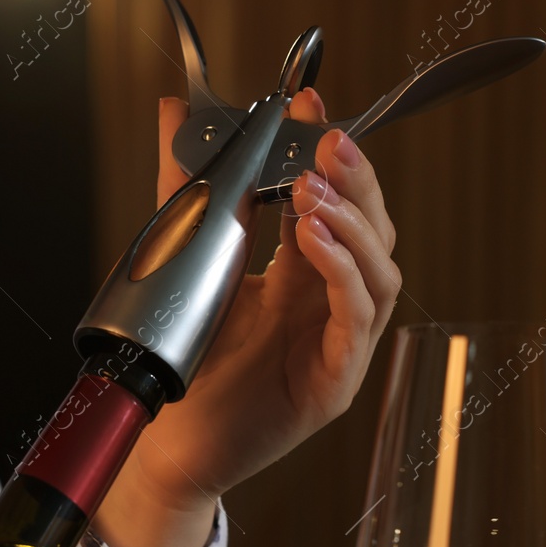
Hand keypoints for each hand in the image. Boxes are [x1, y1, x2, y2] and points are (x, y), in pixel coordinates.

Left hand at [92, 88, 402, 546]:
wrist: (166, 441)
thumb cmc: (187, 360)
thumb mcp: (190, 257)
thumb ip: (187, 187)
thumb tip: (175, 113)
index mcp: (304, 275)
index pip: (337, 204)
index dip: (331, 156)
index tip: (310, 105)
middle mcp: (330, 307)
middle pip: (374, 232)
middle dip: (357, 181)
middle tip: (328, 141)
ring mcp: (339, 346)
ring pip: (379, 274)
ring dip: (352, 225)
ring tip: (314, 192)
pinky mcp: (334, 383)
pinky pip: (356, 321)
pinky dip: (342, 275)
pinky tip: (316, 242)